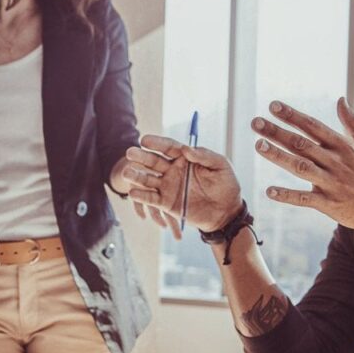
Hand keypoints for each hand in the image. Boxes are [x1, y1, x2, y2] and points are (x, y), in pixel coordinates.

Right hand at [120, 135, 243, 234]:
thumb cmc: (227, 185)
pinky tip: (132, 192)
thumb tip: (186, 149)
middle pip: (154, 161)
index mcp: (185, 158)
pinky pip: (151, 198)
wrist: (227, 212)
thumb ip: (205, 156)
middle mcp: (174, 170)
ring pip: (148, 179)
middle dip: (141, 157)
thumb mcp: (221, 166)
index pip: (168, 147)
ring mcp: (168, 186)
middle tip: (130, 153)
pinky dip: (141, 196)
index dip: (156, 143)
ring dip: (136, 176)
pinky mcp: (166, 203)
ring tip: (126, 172)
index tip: (145, 140)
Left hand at [252, 98, 353, 233]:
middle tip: (255, 122)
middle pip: (302, 144)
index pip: (313, 126)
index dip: (292, 115)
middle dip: (277, 132)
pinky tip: (269, 191)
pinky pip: (304, 199)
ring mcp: (332, 184)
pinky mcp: (329, 205)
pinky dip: (287, 196)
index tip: (273, 105)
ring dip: (278, 156)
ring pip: (300, 167)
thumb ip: (353, 122)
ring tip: (258, 146)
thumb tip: (340, 99)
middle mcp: (336, 162)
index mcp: (345, 146)